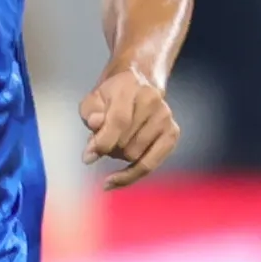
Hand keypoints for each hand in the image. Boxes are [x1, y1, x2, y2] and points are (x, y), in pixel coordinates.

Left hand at [78, 66, 179, 189]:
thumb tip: (96, 124)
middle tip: (103, 139)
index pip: (119, 121)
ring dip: (119, 155)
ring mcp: (166, 118)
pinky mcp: (172, 134)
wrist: (138, 84)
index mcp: (132, 88)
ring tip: (117, 142)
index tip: (88, 157)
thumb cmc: (112, 95)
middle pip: (126, 143)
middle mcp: (154, 101)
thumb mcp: (94, 99)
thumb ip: (91, 112)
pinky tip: (117, 178)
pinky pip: (150, 165)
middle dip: (109, 148)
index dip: (102, 142)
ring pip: (135, 156)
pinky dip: (131, 174)